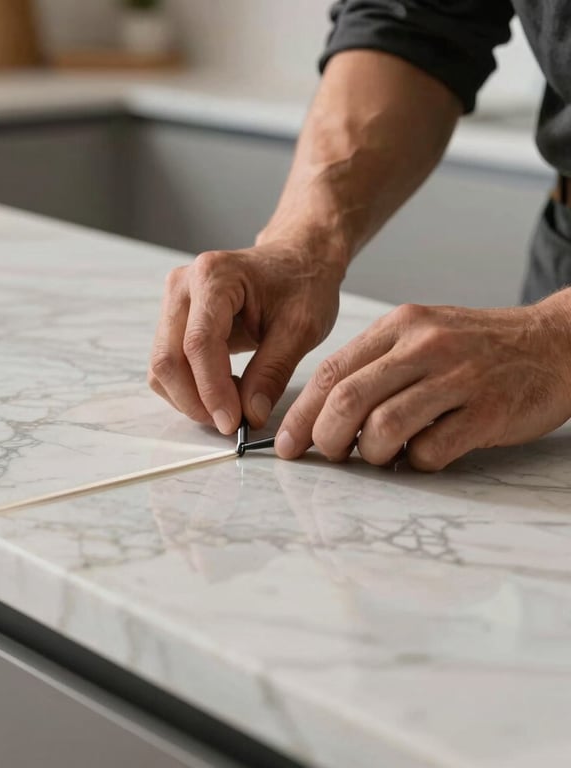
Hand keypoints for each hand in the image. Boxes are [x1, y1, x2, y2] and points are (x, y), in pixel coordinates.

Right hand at [148, 238, 344, 433]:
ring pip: (161, 367)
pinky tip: (221, 391)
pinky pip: (167, 365)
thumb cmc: (301, 284)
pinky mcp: (172, 320)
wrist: (296, 260)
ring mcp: (172, 302)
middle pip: (168, 358)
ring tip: (229, 406)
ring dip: (189, 398)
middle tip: (230, 422)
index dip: (212, 390)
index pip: (199, 344)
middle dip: (195, 400)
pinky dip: (187, 389)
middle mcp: (182, 285)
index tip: (233, 422)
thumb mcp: (301, 328)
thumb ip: (273, 372)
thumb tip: (250, 414)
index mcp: (214, 276)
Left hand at [276, 299, 570, 469]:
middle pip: (348, 399)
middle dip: (326, 438)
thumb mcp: (420, 336)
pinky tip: (423, 453)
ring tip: (382, 454)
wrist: (554, 344)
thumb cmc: (474, 348)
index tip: (287, 443)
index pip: (332, 372)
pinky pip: (430, 450)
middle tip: (330, 454)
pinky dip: (416, 462)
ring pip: (384, 427)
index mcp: (399, 326)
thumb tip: (321, 415)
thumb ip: (373, 367)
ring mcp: (458, 378)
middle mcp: (425, 346)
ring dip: (371, 454)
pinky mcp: (487, 412)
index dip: (301, 413)